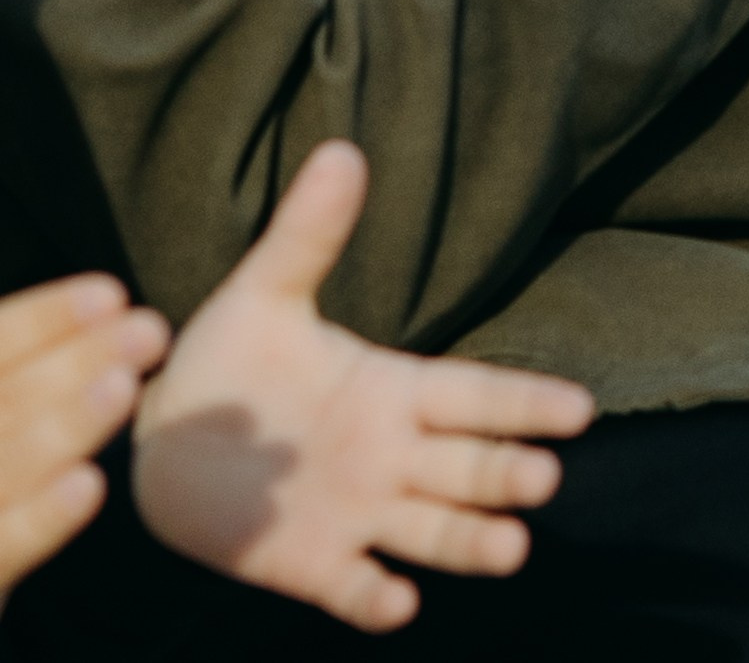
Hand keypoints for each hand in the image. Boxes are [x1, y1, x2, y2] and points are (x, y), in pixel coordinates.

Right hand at [0, 274, 168, 604]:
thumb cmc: (6, 486)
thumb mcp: (15, 417)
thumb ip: (34, 385)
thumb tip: (111, 322)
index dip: (44, 320)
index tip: (111, 296)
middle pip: (5, 403)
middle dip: (74, 363)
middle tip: (150, 331)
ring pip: (5, 469)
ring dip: (63, 426)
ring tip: (123, 388)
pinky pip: (4, 547)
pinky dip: (42, 517)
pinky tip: (88, 486)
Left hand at [132, 143, 591, 634]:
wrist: (166, 441)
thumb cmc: (232, 361)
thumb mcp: (269, 292)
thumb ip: (311, 232)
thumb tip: (343, 148)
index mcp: (392, 390)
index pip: (473, 395)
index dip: (524, 402)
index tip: (580, 408)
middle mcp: (390, 455)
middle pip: (466, 465)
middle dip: (505, 472)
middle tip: (545, 480)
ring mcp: (356, 513)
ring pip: (429, 530)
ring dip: (468, 540)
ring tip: (510, 549)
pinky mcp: (310, 565)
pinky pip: (351, 586)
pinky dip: (374, 596)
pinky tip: (397, 603)